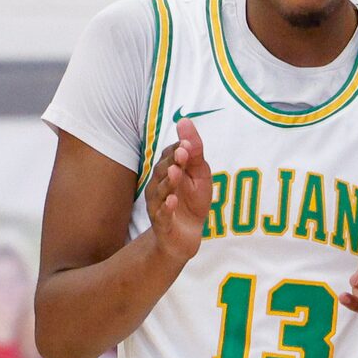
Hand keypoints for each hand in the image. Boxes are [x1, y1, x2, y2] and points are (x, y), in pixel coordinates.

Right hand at [143, 119, 212, 267]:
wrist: (187, 236)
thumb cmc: (191, 202)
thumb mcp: (199, 174)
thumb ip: (193, 150)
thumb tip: (185, 120)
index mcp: (167, 172)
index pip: (169, 156)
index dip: (178, 149)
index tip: (187, 143)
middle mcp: (158, 187)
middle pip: (162, 171)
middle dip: (173, 162)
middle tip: (183, 153)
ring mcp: (158, 206)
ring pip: (160, 192)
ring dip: (168, 182)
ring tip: (176, 172)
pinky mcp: (163, 225)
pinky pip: (162, 216)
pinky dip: (166, 209)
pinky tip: (172, 201)